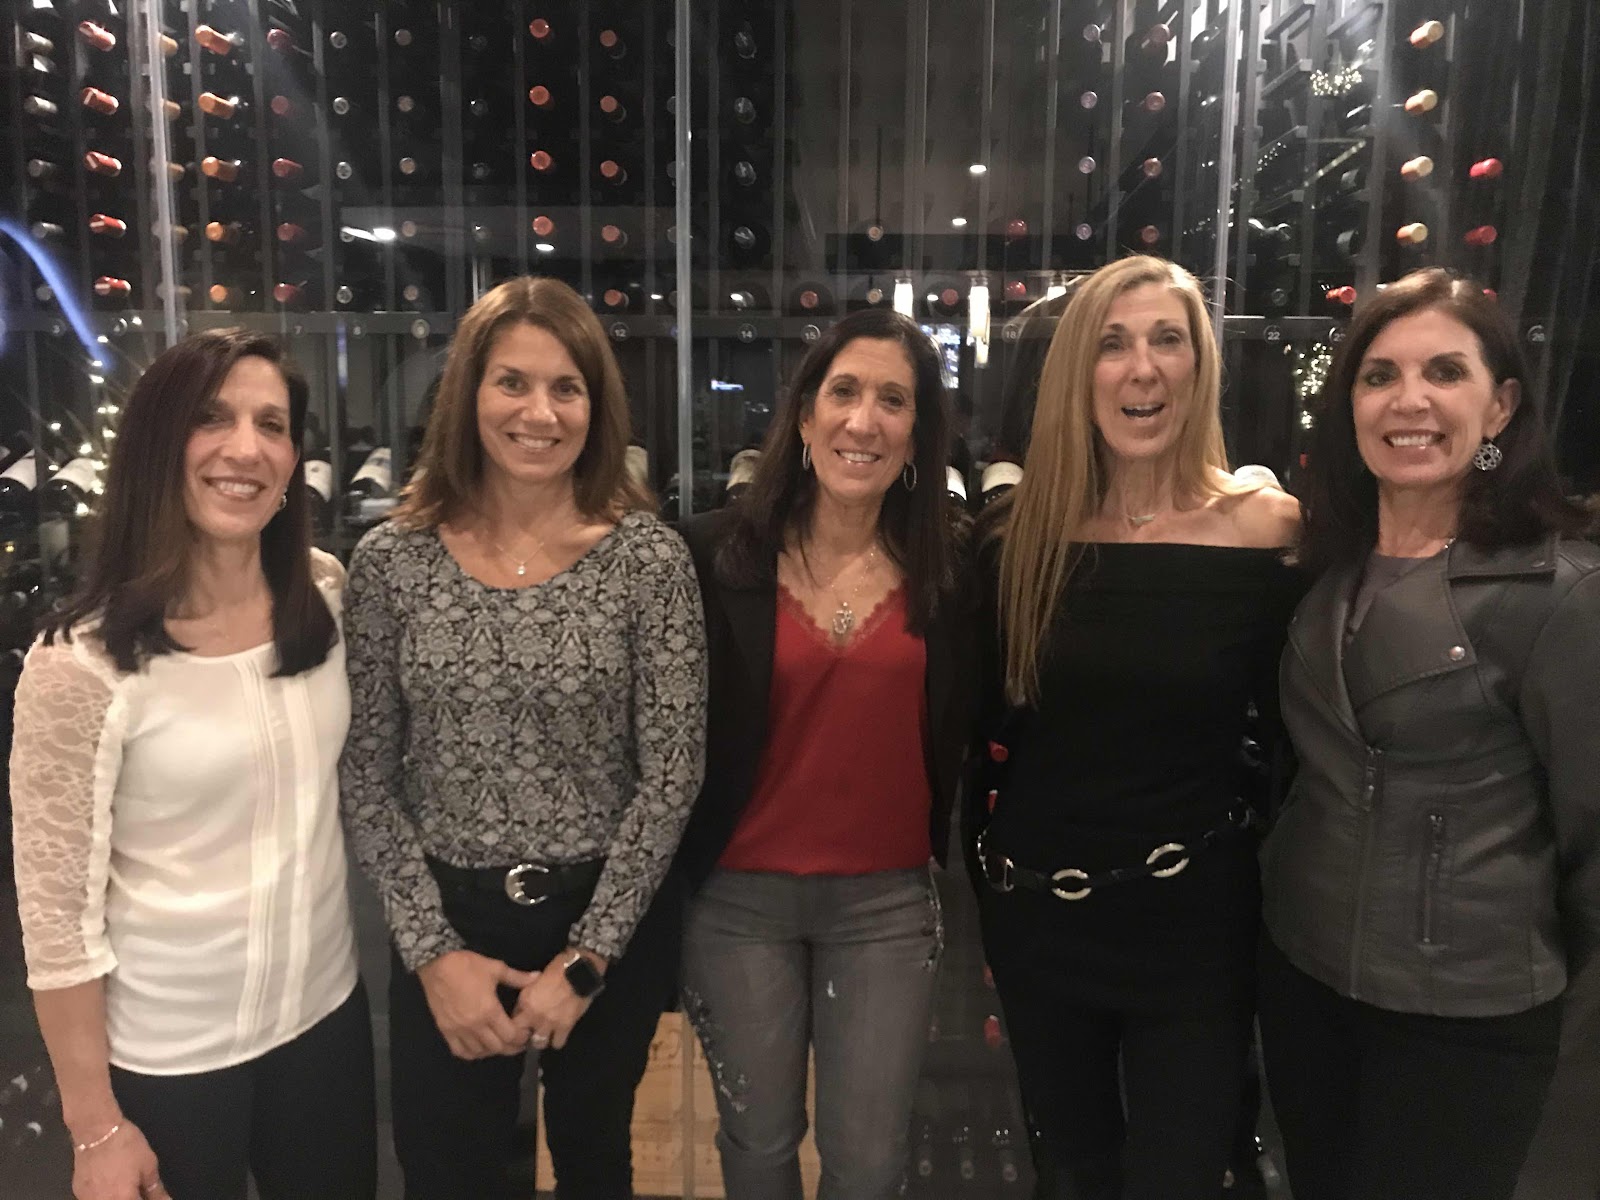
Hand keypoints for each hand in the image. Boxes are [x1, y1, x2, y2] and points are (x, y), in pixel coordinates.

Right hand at [70, 1120, 163, 1199]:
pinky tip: (109, 1183)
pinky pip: (95, 1199)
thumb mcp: (148, 1165)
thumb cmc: (125, 1146)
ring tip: (122, 1183)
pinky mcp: (78, 1193)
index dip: (146, 1199)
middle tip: (136, 1188)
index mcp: (124, 1199)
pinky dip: (104, 1195)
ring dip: (119, 1196)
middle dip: (132, 1197)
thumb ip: (155, 1189)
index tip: (147, 1194)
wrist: (96, 1132)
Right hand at [416, 949, 538, 1058]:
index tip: (526, 1033)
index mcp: (489, 1011)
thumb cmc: (467, 965)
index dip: (521, 1038)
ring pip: (479, 1052)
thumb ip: (517, 977)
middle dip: (511, 1046)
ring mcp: (458, 1030)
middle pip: (497, 1047)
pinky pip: (460, 1051)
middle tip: (517, 1041)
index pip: (510, 1035)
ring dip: (492, 1050)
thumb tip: (537, 977)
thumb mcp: (496, 968)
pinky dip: (472, 1053)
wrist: (437, 964)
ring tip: (499, 1042)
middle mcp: (475, 1025)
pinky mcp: (446, 1030)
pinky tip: (479, 1046)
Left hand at [512, 948, 606, 1050]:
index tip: (523, 1021)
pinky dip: (558, 1040)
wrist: (581, 970)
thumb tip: (527, 1003)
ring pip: (539, 1043)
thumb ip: (530, 993)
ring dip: (542, 1039)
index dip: (519, 1020)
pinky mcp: (565, 1027)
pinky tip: (560, 1034)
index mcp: (525, 1000)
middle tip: (532, 1032)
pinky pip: (557, 1043)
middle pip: (522, 1036)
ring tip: (546, 1034)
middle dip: (527, 1035)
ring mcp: (549, 1023)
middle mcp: (533, 1014)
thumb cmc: (560, 968)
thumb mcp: (537, 978)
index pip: (513, 1019)